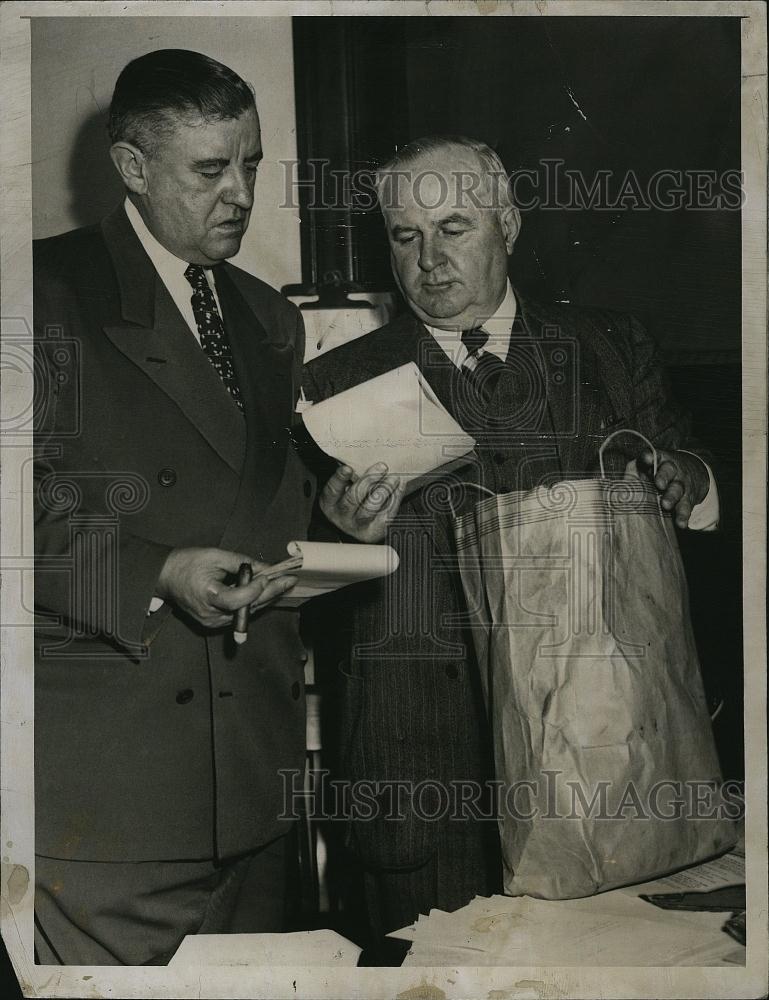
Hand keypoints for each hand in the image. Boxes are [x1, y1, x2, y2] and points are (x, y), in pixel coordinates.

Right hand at [156, 547, 296, 627]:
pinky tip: (266, 591)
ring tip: (283, 584)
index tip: (269, 575)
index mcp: (207, 596)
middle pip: (248, 607)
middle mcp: (211, 614)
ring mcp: (213, 622)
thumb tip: (265, 567)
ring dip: (265, 598)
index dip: (256, 588)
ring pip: (247, 612)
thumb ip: (242, 563)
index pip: (238, 599)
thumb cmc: (187, 563)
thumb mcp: (215, 556)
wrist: (166, 577)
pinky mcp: (215, 623)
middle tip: (289, 581)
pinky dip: (253, 602)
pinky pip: (240, 614)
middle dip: (271, 593)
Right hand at [320, 463, 404, 543]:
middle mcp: (342, 516)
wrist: (358, 529)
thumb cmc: (352, 501)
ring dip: (384, 490)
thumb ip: (351, 479)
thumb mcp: (344, 491)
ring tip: (393, 478)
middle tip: (382, 467)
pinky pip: (386, 513)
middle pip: (353, 499)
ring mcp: (359, 526)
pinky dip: (395, 498)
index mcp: (330, 504)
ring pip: (370, 508)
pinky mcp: (376, 530)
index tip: (348, 468)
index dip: (339, 479)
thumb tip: (366, 459)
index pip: (332, 490)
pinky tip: (399, 486)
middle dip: (368, 481)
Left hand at [634, 449, 709, 528]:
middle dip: (663, 477)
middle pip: (668, 470)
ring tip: (666, 506)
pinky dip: (683, 516)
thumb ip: (635, 471)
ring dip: (672, 498)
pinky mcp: (688, 498)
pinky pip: (686, 507)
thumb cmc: (662, 472)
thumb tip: (619, 482)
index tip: (646, 459)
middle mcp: (672, 470)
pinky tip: (681, 523)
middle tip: (659, 485)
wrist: (695, 473)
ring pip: (678, 489)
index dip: (649, 457)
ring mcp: (681, 484)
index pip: (654, 456)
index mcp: (659, 461)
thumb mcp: (650, 467)